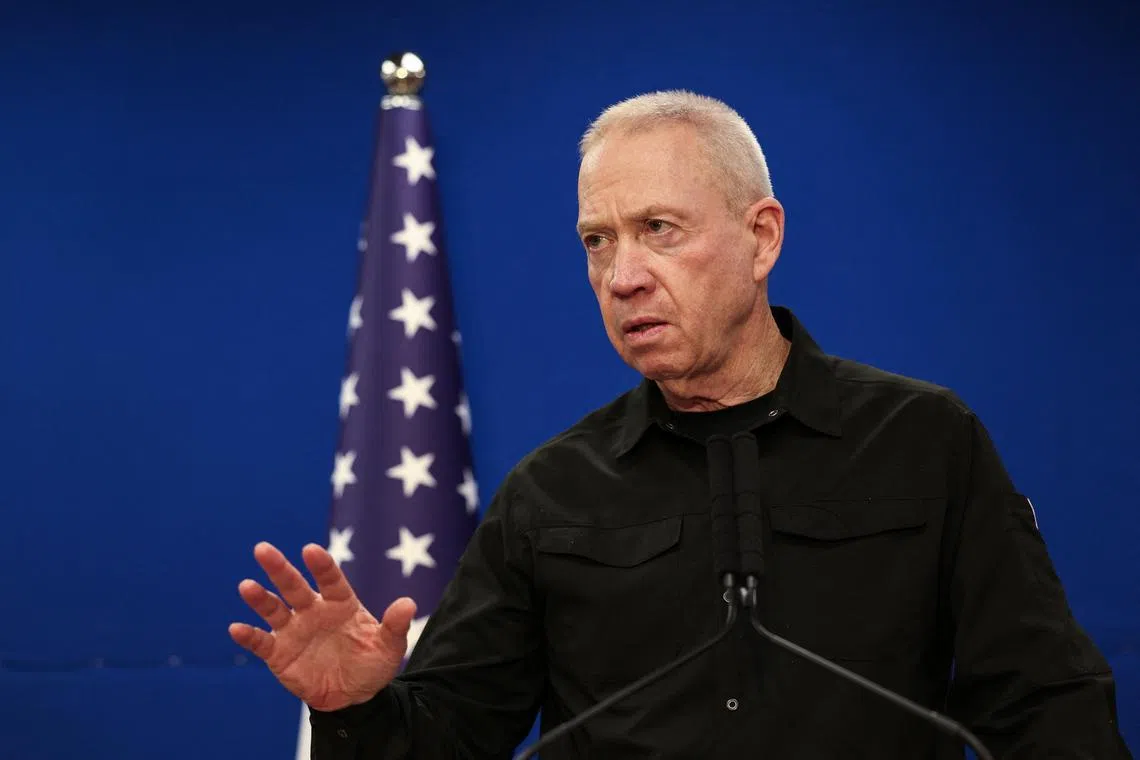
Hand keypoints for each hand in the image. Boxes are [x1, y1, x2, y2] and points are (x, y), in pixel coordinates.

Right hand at [228, 541, 416, 711]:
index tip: (310, 550)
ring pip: (274, 609)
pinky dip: (249, 636)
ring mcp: (294, 630)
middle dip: (279, 569)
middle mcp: (313, 611)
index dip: (321, 565)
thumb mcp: (389, 648)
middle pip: (294, 586)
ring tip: (246, 586)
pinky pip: (261, 642)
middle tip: (262, 549)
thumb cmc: (372, 664)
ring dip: (260, 598)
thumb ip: (395, 626)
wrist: (353, 697)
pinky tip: (236, 628)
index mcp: (340, 604)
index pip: (330, 580)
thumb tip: (408, 604)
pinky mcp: (279, 653)